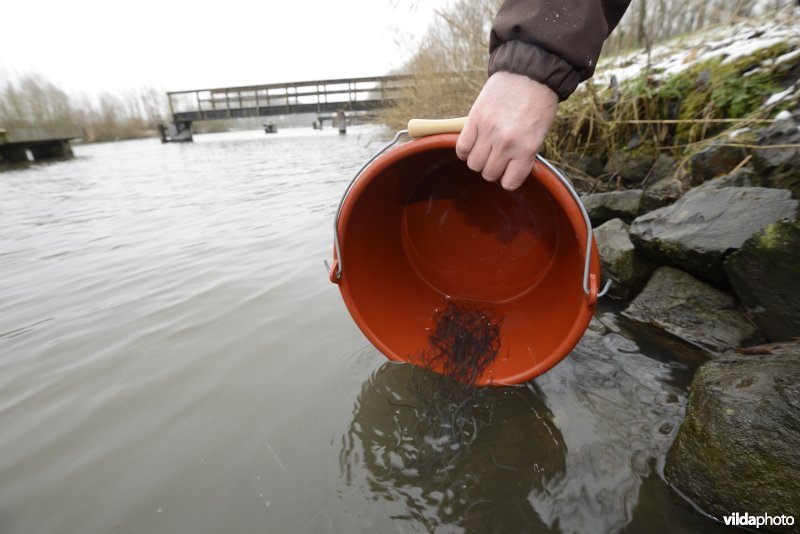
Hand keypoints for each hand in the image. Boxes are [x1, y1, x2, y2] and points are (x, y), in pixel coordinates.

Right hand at [456, 72, 558, 190]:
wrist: (530, 72)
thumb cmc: (539, 103)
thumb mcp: (539, 134)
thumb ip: (523, 154)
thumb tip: (507, 170)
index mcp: (527, 149)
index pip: (509, 183)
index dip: (507, 179)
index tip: (507, 172)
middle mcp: (506, 143)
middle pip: (488, 174)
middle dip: (492, 169)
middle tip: (495, 158)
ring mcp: (489, 131)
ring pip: (473, 163)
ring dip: (477, 160)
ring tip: (483, 150)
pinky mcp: (475, 119)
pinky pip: (462, 147)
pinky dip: (464, 151)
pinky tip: (471, 144)